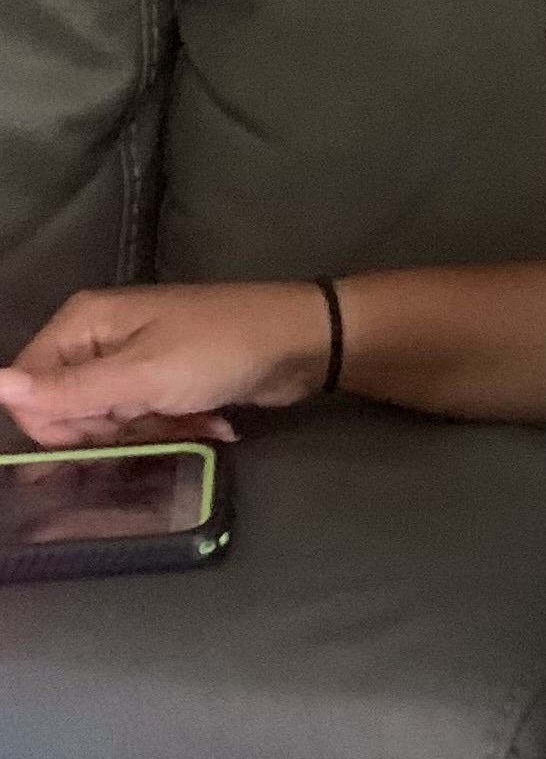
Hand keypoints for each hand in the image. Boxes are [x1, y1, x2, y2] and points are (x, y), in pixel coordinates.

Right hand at [0, 283, 330, 445]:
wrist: (302, 343)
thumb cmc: (220, 350)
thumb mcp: (141, 376)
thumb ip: (68, 389)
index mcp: (82, 325)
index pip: (30, 388)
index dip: (58, 423)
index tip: (103, 433)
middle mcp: (100, 339)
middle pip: (70, 409)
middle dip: (111, 430)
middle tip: (153, 422)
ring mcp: (136, 361)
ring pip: (114, 421)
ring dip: (153, 431)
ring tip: (192, 418)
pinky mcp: (169, 381)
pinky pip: (151, 419)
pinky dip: (178, 427)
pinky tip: (212, 423)